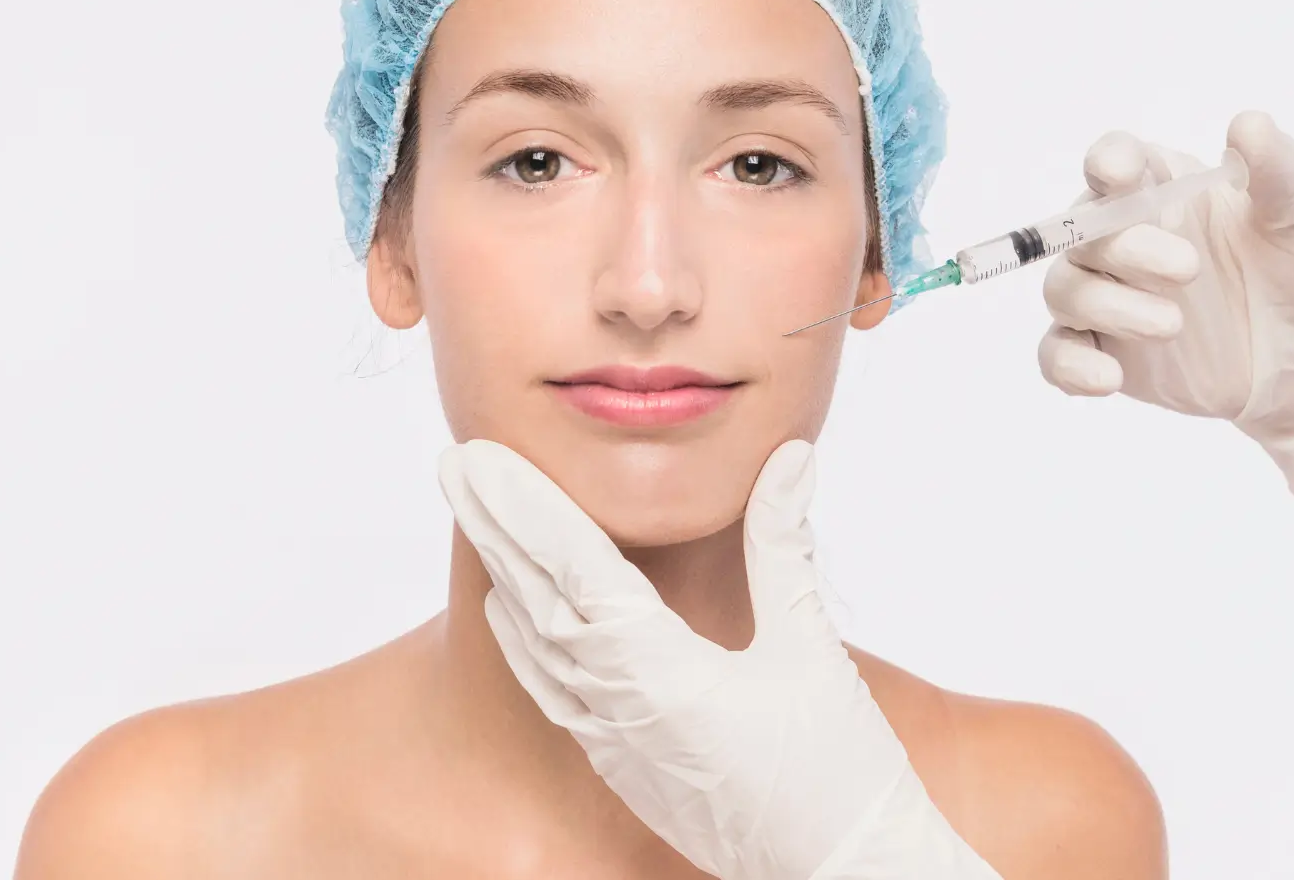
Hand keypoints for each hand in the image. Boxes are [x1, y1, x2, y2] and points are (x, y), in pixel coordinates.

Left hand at [438, 439, 998, 879]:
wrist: (841, 872)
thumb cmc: (837, 767)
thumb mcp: (809, 644)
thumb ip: (783, 543)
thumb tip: (788, 455)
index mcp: (662, 672)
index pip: (575, 568)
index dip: (524, 506)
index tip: (478, 459)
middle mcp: (621, 707)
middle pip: (537, 599)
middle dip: (494, 526)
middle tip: (452, 463)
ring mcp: (615, 742)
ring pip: (537, 645)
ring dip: (504, 574)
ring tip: (475, 516)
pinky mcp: (622, 765)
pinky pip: (552, 690)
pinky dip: (524, 641)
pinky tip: (511, 610)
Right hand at [1037, 111, 1293, 502]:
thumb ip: (1278, 170)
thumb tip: (1248, 123)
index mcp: (1163, 188)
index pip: (1114, 162)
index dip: (1108, 163)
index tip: (1122, 175)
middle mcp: (1125, 237)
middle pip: (1082, 230)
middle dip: (1124, 248)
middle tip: (1188, 270)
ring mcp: (1110, 296)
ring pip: (1065, 289)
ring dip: (1106, 306)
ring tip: (1172, 326)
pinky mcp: (1106, 351)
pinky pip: (1058, 354)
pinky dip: (1070, 365)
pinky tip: (1108, 378)